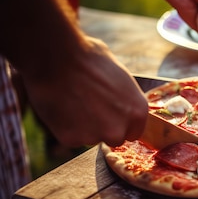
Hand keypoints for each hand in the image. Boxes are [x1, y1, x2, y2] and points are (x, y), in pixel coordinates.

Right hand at [21, 36, 147, 146]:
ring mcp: (96, 136)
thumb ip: (124, 95)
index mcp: (138, 112)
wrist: (57, 59)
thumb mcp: (120, 74)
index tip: (111, 115)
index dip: (121, 123)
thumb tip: (120, 97)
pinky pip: (70, 138)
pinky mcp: (72, 139)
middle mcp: (120, 129)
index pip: (134, 131)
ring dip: (84, 127)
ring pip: (91, 138)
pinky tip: (62, 107)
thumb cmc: (89, 59)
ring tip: (73, 103)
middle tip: (89, 108)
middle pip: (114, 138)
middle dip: (104, 128)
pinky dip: (65, 127)